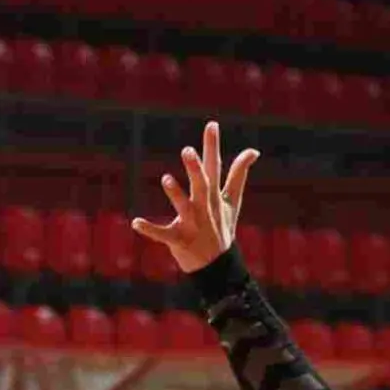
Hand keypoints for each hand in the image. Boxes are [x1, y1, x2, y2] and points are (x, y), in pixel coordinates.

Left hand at [130, 120, 257, 274]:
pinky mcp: (179, 240)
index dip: (212, 146)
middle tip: (187, 150)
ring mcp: (193, 224)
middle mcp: (205, 207)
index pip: (215, 166)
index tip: (211, 125)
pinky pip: (163, 235)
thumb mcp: (232, 202)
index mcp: (215, 196)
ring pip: (184, 207)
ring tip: (166, 178)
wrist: (217, 265)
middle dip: (195, 168)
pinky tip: (135, 222)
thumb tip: (254, 151)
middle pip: (201, 184)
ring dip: (176, 193)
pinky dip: (150, 230)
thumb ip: (239, 175)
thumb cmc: (222, 228)